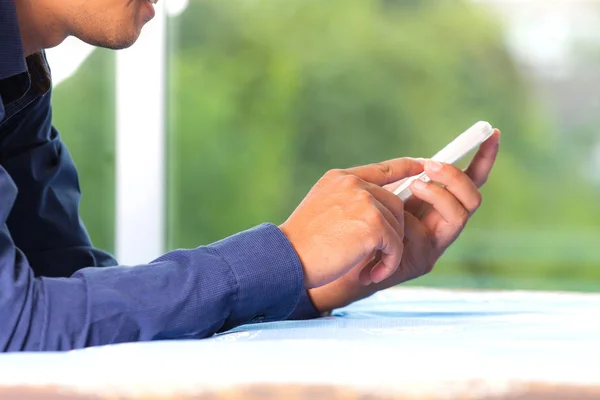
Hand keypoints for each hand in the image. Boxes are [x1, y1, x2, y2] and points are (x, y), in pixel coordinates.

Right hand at [280, 158, 424, 288]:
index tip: (422, 166)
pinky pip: (395, 245)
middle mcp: (354, 184)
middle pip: (395, 204)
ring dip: (388, 251)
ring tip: (368, 268)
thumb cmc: (302, 243)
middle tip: (375, 257)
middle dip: (391, 233)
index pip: (382, 169)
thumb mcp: (323, 208)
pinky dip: (387, 263)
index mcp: (341, 178)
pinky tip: (371, 274)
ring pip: (398, 226)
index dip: (405, 167)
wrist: (287, 257)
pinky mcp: (373, 224)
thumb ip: (349, 201)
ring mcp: (365, 201)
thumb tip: (380, 208)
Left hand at [307, 129, 500, 311]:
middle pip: (473, 199)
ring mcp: (434, 245)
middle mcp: (440, 225)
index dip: (483, 158)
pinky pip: (427, 235)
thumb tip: (419, 162)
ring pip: (459, 216)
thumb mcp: (379, 194)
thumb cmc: (356, 225)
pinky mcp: (421, 262)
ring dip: (438, 195)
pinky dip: (410, 220)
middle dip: (456, 177)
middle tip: (430, 166)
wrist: (336, 262)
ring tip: (414, 186)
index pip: (468, 181)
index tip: (491, 133)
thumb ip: (400, 179)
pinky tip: (387, 220)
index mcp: (434, 206)